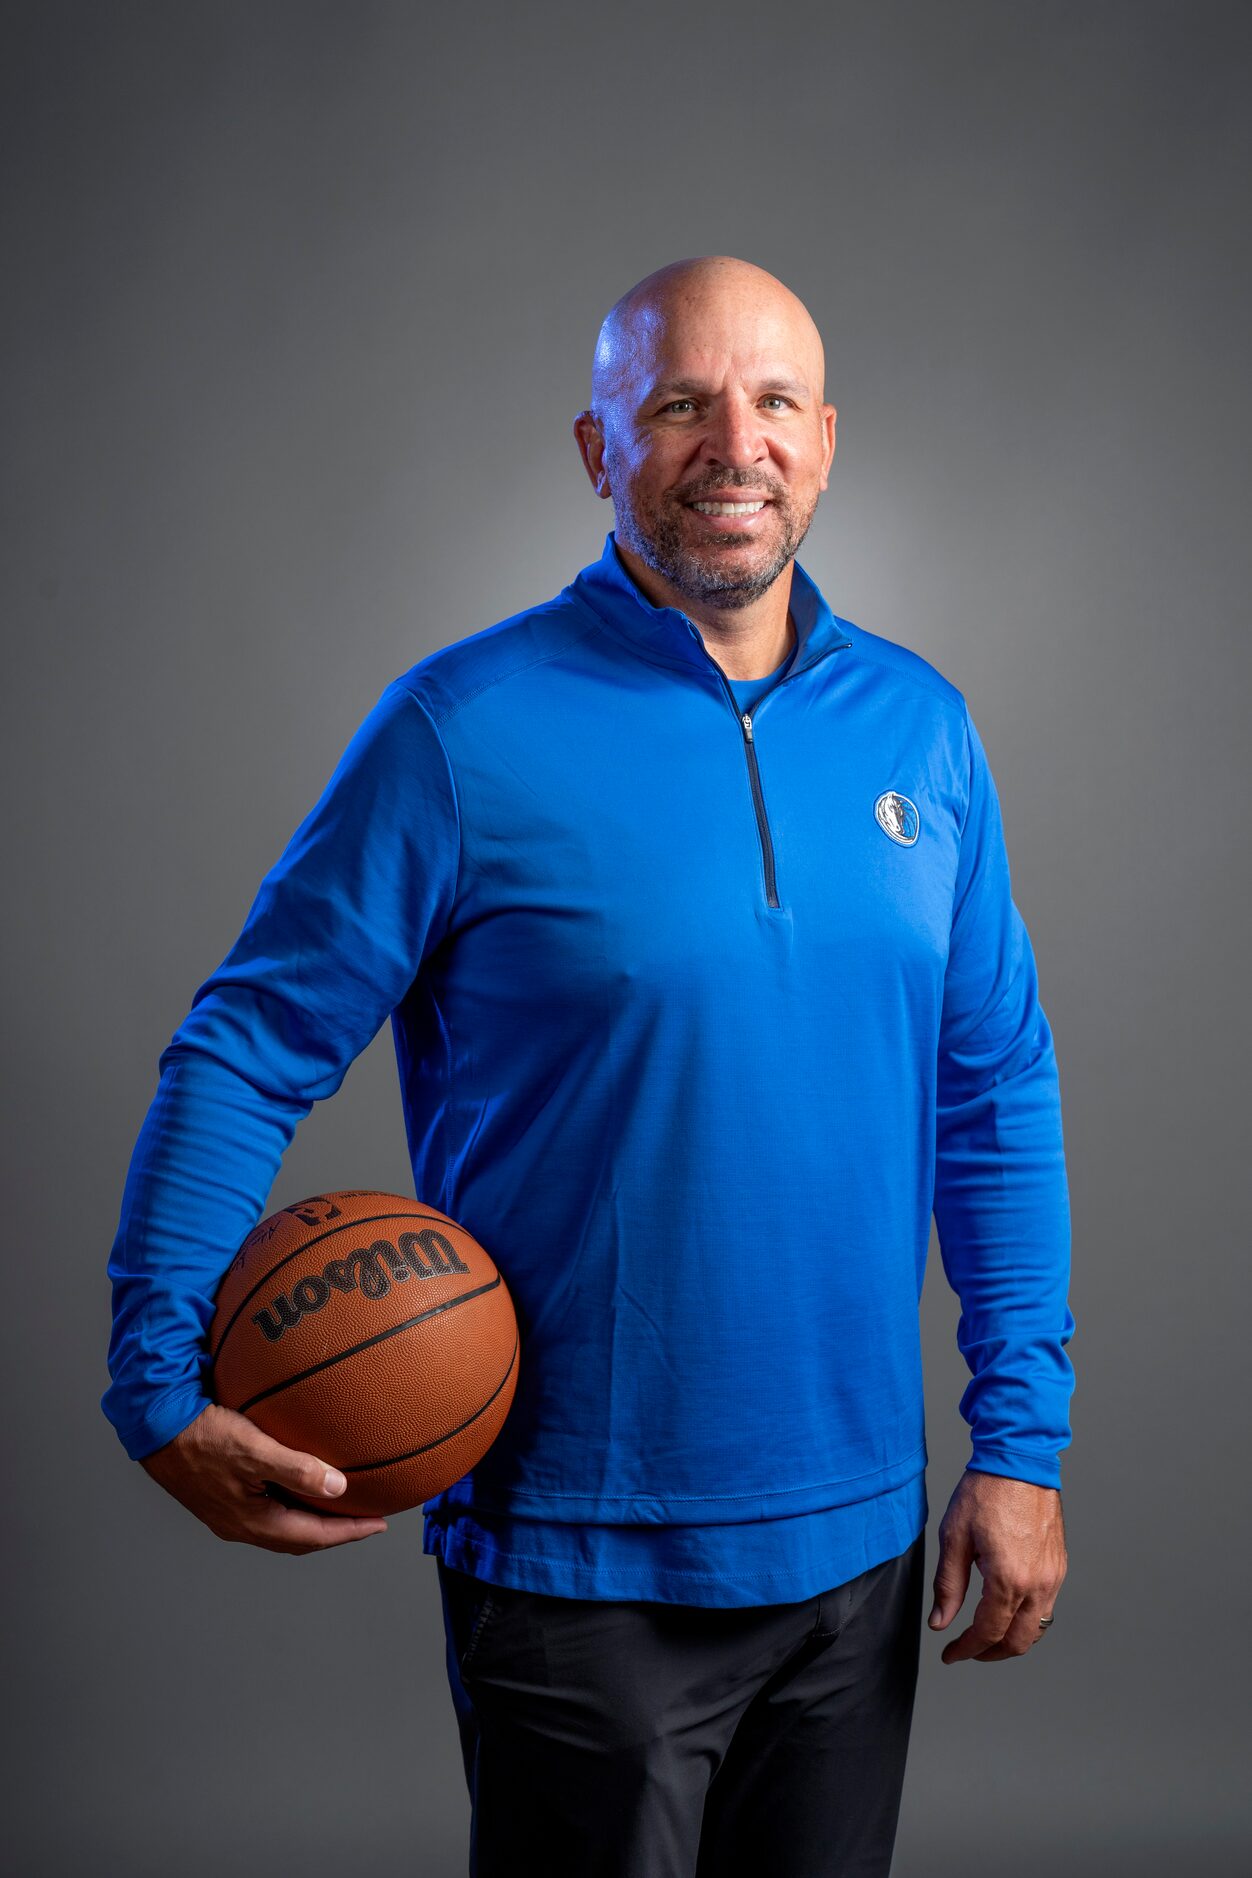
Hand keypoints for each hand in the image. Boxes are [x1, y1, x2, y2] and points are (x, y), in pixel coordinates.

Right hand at [138, 1403, 388, 1554]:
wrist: (154, 1426)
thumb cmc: (202, 1435)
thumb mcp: (253, 1450)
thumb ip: (296, 1469)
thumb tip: (339, 1487)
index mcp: (251, 1521)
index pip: (312, 1537)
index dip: (348, 1533)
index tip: (379, 1523)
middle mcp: (240, 1524)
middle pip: (299, 1538)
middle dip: (335, 1530)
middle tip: (366, 1517)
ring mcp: (230, 1513)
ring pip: (283, 1525)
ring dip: (314, 1518)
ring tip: (341, 1503)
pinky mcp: (223, 1495)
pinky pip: (269, 1507)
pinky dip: (294, 1502)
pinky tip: (302, 1481)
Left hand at [928, 1469, 1065, 1662]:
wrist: (1019, 1460)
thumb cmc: (985, 1491)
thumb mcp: (954, 1537)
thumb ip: (948, 1585)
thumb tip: (940, 1622)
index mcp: (1009, 1579)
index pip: (988, 1633)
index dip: (966, 1649)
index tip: (950, 1654)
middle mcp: (1037, 1584)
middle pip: (1018, 1642)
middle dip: (991, 1653)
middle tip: (967, 1650)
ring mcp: (1053, 1576)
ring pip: (1038, 1628)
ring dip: (1012, 1639)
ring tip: (987, 1635)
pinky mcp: (1059, 1565)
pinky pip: (1047, 1606)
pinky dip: (1028, 1618)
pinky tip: (1008, 1608)